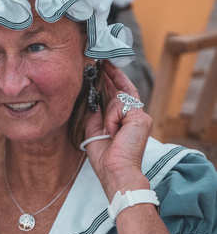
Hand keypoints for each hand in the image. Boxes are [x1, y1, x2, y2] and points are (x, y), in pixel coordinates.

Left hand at [84, 61, 152, 199]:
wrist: (116, 172)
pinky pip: (120, 108)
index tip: (103, 68)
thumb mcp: (95, 132)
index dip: (111, 80)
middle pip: (123, 90)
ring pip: (118, 100)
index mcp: (125, 120)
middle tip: (101, 61)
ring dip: (108, 114)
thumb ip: (96, 115)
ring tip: (109, 130)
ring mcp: (140, 116)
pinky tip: (113, 133)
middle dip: (111, 75)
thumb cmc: (106, 158)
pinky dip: (112, 119)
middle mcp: (135, 116)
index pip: (119, 94)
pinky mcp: (141, 118)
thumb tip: (92, 100)